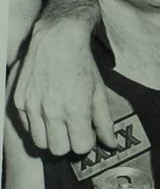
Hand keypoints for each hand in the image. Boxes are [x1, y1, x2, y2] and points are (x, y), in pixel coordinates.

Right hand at [14, 21, 117, 155]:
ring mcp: (32, 106)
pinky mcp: (19, 100)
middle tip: (74, 129)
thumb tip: (112, 145)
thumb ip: (105, 122)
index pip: (81, 147)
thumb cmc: (82, 64)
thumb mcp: (99, 92)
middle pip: (59, 150)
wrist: (57, 39)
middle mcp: (51, 111)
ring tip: (59, 122)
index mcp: (75, 109)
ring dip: (51, 138)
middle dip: (69, 143)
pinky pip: (27, 127)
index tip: (88, 132)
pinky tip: (46, 112)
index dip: (87, 142)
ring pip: (40, 143)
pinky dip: (37, 126)